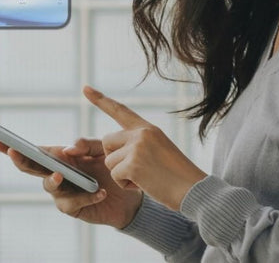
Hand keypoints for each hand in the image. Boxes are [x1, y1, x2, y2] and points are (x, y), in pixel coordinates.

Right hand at [0, 138, 141, 228]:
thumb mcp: (101, 149)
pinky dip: (87, 196)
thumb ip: (86, 144)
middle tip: (14, 151)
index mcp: (59, 157)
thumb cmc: (110, 166)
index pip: (33, 150)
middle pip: (32, 168)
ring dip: (53, 180)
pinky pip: (74, 202)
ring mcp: (62, 192)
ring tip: (62, 174)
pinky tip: (100, 191)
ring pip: (49, 187)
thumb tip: (68, 148)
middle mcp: (56, 174)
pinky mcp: (74, 208)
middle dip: (20, 159)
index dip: (12, 146)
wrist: (129, 191)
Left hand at [83, 85, 207, 210]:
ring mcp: (137, 146)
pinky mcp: (133, 163)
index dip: (100, 100)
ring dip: (122, 174)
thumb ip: (139, 143)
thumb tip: (112, 146)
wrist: (193, 189)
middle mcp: (141, 132)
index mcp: (148, 127)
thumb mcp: (159, 149)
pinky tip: (144, 185)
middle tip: (137, 170)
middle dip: (114, 158)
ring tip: (146, 178)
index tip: (85, 89)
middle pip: (107, 142)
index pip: (120, 110)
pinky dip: (126, 185)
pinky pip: (115, 176)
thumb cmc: (177, 175)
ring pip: (109, 161)